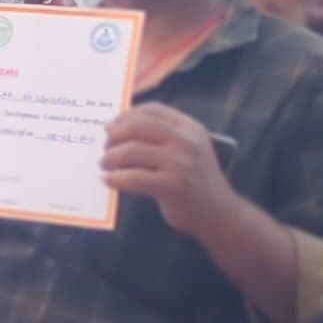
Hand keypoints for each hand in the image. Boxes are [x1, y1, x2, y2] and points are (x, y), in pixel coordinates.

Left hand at [100, 104, 244, 223]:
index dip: (126, 115)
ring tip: (103, 164)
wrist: (219, 212)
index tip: (110, 125)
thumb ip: (165, 137)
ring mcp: (180, 163)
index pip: (153, 110)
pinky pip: (133, 178)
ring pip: (132, 151)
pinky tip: (107, 180)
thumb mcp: (190, 150)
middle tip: (104, 146)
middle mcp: (186, 141)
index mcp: (190, 128)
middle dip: (115, 135)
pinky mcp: (172, 186)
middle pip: (138, 126)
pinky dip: (115, 178)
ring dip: (110, 157)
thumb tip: (120, 130)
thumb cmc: (197, 181)